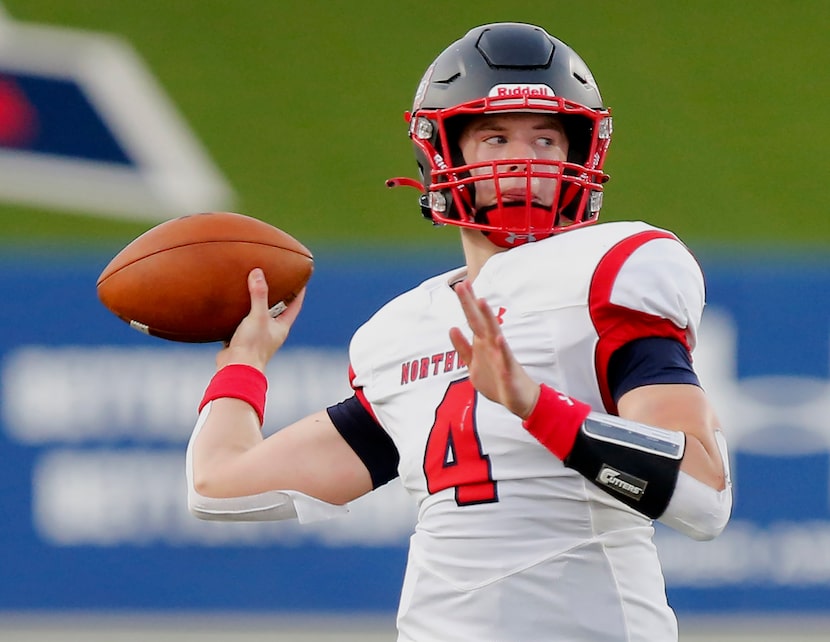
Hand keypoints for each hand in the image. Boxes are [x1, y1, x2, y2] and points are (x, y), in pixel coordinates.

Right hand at [216, 268, 305, 371]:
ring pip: (258, 317)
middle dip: (277, 296)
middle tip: (275, 279)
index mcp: (281, 327)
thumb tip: (258, 272)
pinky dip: (239, 314)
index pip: (294, 306)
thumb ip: (258, 295)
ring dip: (256, 304)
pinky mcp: (242, 341)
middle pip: (277, 311)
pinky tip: (232, 306)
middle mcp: (271, 332)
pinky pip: (242, 323)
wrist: (235, 369)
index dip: (299, 292)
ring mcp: (257, 337)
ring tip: (252, 288)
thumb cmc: (252, 345)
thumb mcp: (257, 316)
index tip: (302, 278)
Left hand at [449, 280, 539, 418]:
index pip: (472, 319)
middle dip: (471, 303)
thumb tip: (452, 328)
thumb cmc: (496, 379)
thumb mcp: (472, 363)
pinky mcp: (508, 370)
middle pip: (480, 320)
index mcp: (482, 343)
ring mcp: (501, 355)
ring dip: (488, 318)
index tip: (460, 283)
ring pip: (494, 333)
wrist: (518, 398)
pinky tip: (500, 339)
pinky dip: (502, 349)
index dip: (466, 303)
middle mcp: (492, 344)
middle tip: (463, 284)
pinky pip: (505, 359)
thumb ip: (462, 347)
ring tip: (482, 302)